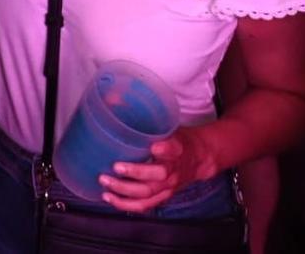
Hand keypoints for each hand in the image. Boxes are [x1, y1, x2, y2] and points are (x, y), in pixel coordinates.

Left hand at [97, 126, 218, 214]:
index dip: (165, 149)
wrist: (198, 158)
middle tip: (117, 166)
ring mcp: (168, 185)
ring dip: (125, 190)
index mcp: (177, 148)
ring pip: (148, 193)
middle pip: (158, 175)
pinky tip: (110, 198)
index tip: (155, 145)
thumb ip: (144, 116)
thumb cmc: (176, 139)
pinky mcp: (163, 196)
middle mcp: (174, 169)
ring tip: (106, 182)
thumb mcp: (167, 124)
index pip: (174, 149)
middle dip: (136, 173)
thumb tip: (112, 98)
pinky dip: (126, 204)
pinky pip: (145, 204)